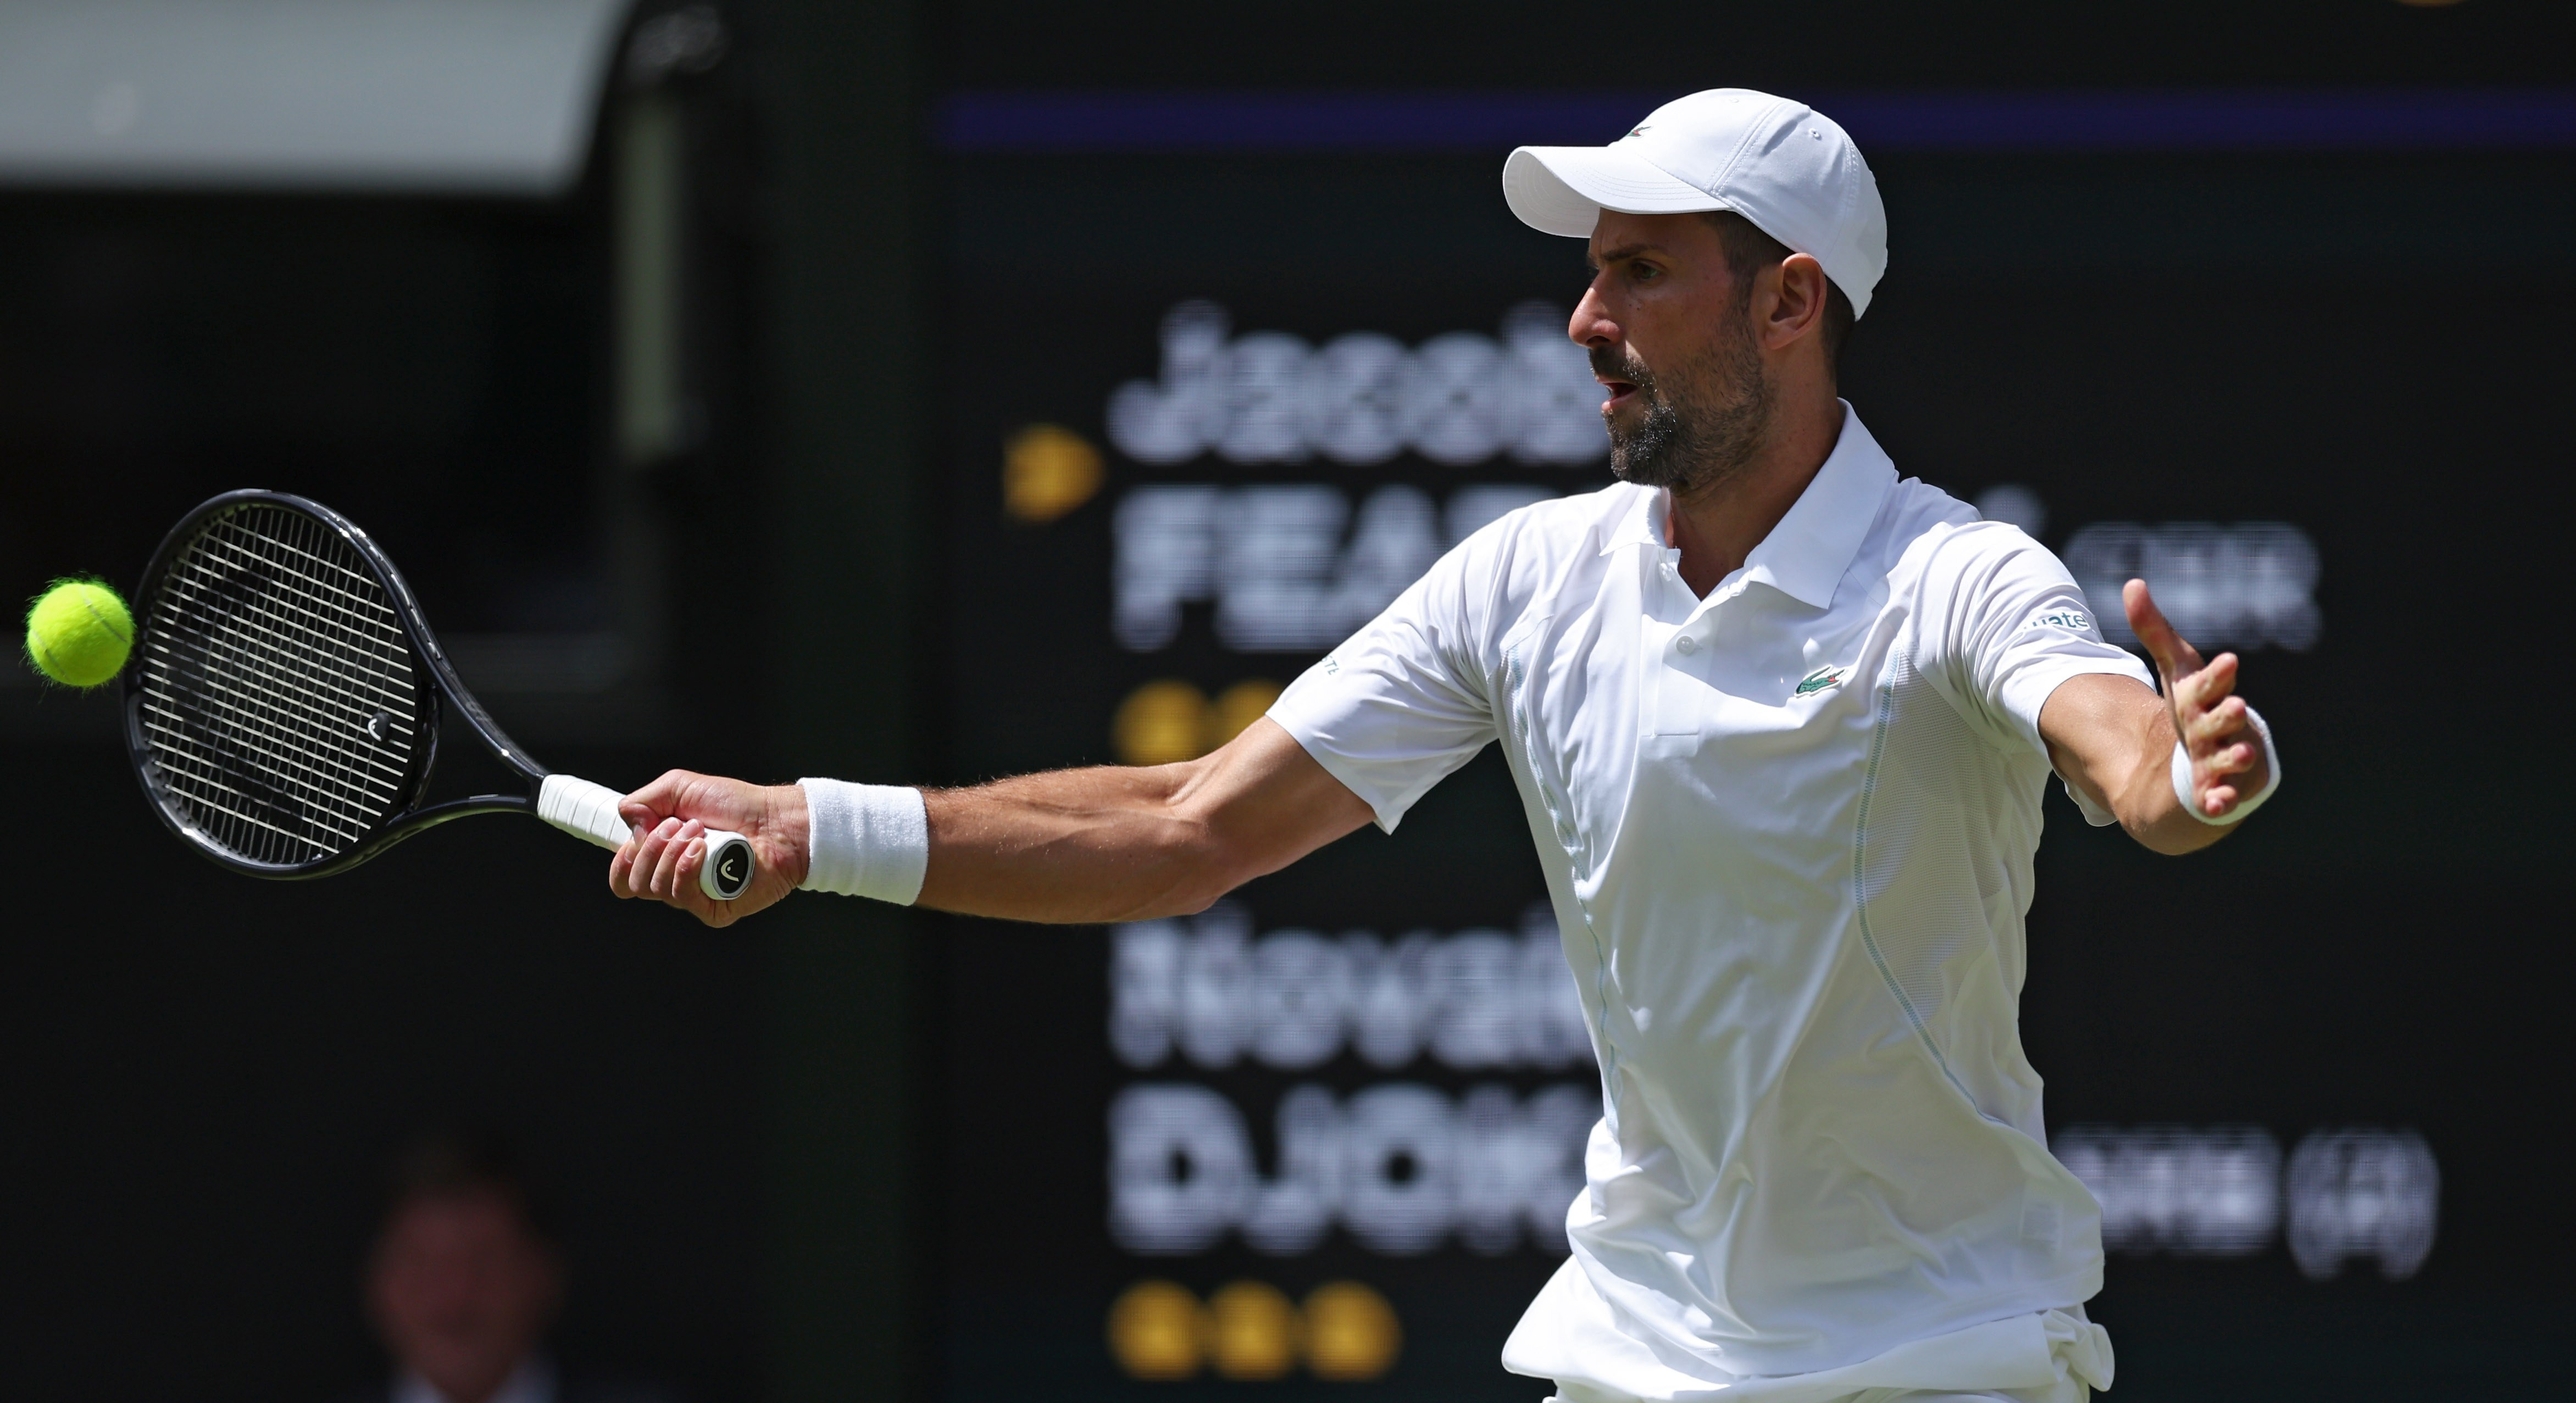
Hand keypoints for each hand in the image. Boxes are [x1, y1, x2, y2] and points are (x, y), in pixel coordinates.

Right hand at [609, 770, 810, 926]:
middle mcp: (675, 879)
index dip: (620, 863)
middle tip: (678, 825)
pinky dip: (686, 869)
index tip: (632, 840)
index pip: (624, 877)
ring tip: (699, 832)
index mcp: (663, 856)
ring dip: (671, 853)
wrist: (776, 820)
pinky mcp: (714, 910)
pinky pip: (682, 897)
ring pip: (655, 889)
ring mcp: (695, 897)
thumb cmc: (736, 805)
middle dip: (649, 849)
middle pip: (633, 885)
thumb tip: (628, 823)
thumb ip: (644, 800)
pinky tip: (703, 850)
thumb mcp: (681, 788)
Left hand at [2124, 579, 2269, 820]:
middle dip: (2228, 714)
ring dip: (2234, 756)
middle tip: (2236, 706)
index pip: (2213, 683)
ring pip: (2229, 757)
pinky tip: (2215, 803)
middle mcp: (2221, 727)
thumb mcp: (2173, 671)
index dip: (2218, 674)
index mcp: (2209, 697)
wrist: (2209, 755)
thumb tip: (2133, 583)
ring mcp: (2222, 759)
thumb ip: (2154, 631)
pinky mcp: (2216, 788)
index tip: (2225, 661)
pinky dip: (2220, 799)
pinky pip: (2219, 795)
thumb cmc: (2196, 708)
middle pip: (2222, 720)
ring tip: (2241, 753)